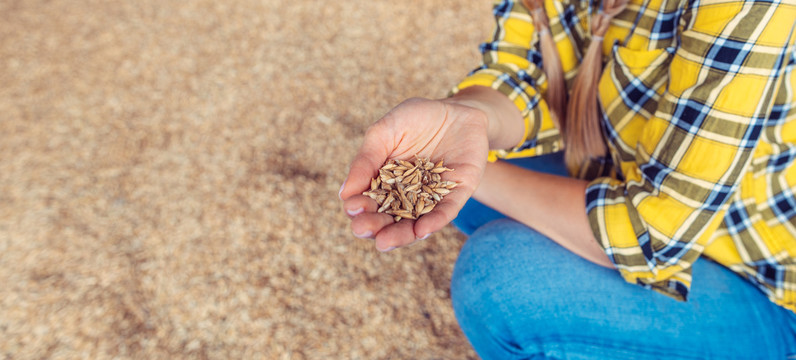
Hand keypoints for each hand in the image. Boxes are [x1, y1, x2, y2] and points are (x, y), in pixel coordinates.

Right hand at [339, 97, 489, 251]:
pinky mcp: (457, 194)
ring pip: (414, 224)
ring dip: (399, 235)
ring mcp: (431, 198)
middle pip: (388, 219)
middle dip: (374, 226)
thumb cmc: (416, 117)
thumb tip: (344, 193)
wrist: (457, 108)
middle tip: (361, 229)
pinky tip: (421, 231)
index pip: (368, 202)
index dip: (359, 208)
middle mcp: (407, 196)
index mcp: (385, 182)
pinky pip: (445, 212)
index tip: (352, 207)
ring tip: (384, 242)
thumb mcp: (385, 132)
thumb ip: (366, 160)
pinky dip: (433, 222)